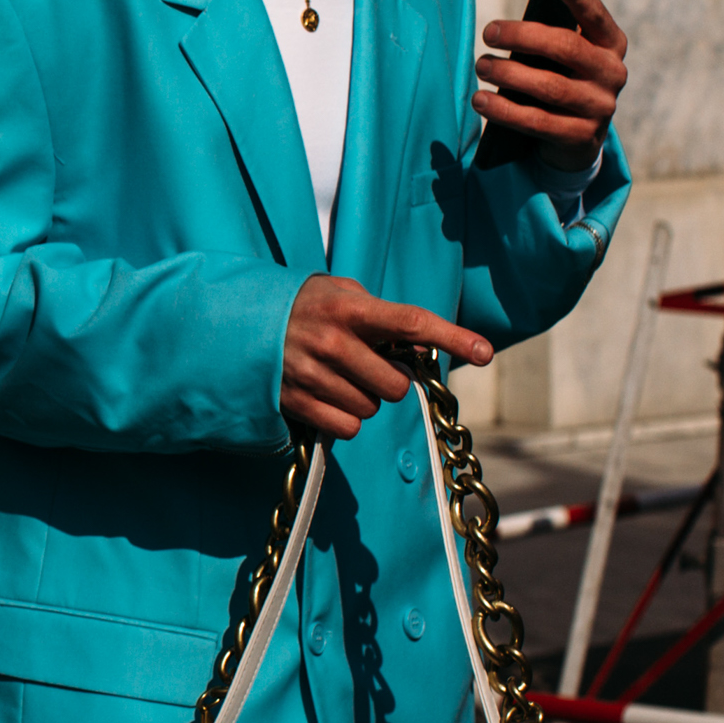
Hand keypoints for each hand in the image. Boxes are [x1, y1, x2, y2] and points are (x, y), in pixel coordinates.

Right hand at [283, 276, 492, 441]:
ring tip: (338, 378)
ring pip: (371, 409)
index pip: (411, 324)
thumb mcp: (342, 294)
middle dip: (389, 382)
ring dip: (364, 399)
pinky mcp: (295, 402)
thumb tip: (425, 350)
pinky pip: (347, 428)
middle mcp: (331, 341)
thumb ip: (383, 317)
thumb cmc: (305, 307)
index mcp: (349, 308)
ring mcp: (311, 375)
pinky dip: (345, 419)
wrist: (238, 322)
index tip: (485, 352)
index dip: (453, 338)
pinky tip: (326, 398)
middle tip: (368, 367)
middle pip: (395, 385)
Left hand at [474, 0, 628, 173]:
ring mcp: (601, 107)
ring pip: (549, 86)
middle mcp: (612, 73)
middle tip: (489, 32)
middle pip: (566, 48)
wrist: (576, 138)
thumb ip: (556, 29)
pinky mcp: (582, 137)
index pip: (596, 16)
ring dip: (509, 74)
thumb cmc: (563, 79)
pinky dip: (504, 110)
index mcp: (611, 44)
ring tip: (482, 65)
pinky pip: (537, 122)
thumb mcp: (565, 54)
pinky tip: (480, 100)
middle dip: (523, 37)